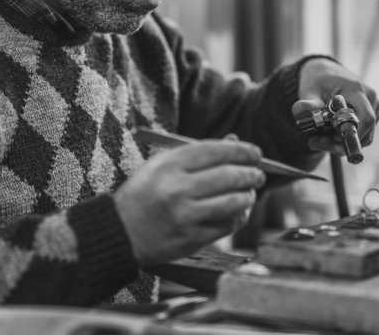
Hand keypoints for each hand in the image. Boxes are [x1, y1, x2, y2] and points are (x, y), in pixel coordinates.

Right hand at [113, 139, 265, 265]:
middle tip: (258, 174)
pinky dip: (238, 217)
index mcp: (169, 165)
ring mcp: (185, 215)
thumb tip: (234, 141)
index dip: (242, 151)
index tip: (255, 153)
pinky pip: (226, 225)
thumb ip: (198, 154)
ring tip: (249, 193)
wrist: (120, 231)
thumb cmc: (144, 193)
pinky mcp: (191, 238)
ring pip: (233, 202)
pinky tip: (238, 212)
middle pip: (229, 176)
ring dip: (248, 196)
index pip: (216, 151)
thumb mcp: (162, 165)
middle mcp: (177, 188)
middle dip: (251, 174)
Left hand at [293, 57, 378, 155]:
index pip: (366, 118)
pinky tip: (327, 134)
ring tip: (317, 138)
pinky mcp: (371, 114)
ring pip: (363, 136)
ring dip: (340, 143)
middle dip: (341, 144)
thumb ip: (308, 103)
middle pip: (365, 132)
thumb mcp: (310, 90)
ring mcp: (373, 106)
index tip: (332, 141)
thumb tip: (299, 110)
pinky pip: (362, 134)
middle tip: (316, 143)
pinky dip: (344, 139)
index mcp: (357, 90)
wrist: (326, 72)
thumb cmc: (318, 81)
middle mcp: (370, 98)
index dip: (353, 135)